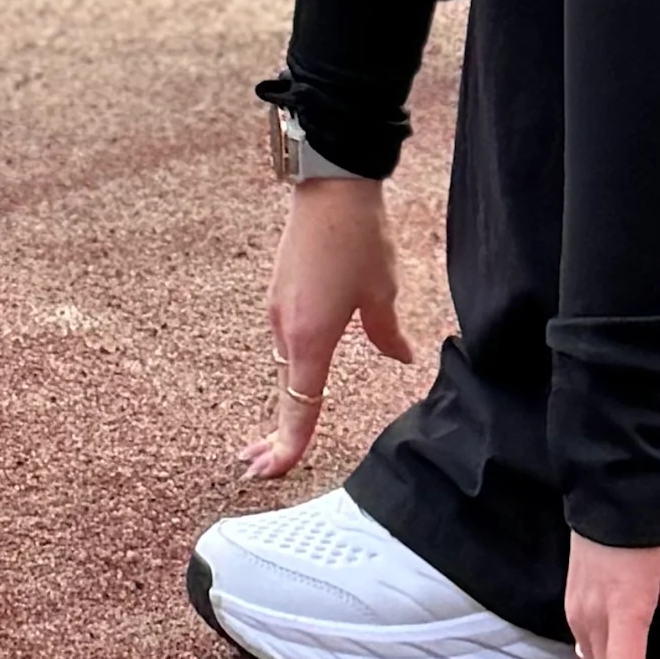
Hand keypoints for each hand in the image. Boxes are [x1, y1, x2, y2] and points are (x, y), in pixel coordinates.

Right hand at [239, 177, 413, 479]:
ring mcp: (278, 308)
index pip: (299, 406)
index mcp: (310, 339)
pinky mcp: (280, 290)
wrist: (329, 185)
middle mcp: (286, 328)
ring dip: (288, 392)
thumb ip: (387, 333)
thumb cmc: (357, 238)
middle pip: (285, 391)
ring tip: (283, 427)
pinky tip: (306, 363)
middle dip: (276, 432)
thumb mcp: (382, 292)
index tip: (270, 473)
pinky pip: (285, 336)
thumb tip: (402, 355)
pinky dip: (292, 360)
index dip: (287, 444)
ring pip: (286, 362)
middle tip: (257, 467)